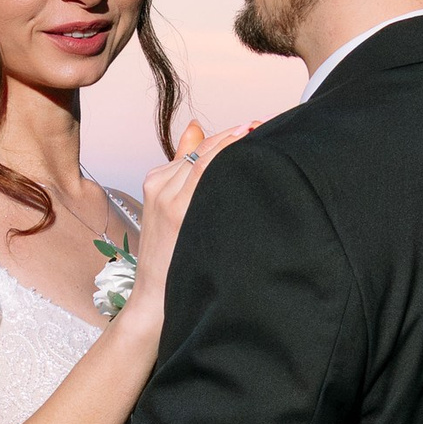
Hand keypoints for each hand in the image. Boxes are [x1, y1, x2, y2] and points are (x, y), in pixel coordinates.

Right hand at [125, 117, 246, 322]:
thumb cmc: (169, 259)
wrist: (153, 299)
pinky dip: (228, 160)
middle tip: (269, 124)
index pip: (199, 147)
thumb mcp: (169, 209)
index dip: (229, 134)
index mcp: (156, 180)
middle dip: (238, 134)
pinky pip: (206, 174)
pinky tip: (250, 156)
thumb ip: (184, 167)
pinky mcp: (177, 212)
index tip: (256, 125)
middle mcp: (160, 184)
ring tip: (266, 133)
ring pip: (207, 157)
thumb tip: (196, 127)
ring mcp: (168, 198)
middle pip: (205, 148)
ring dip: (238, 143)